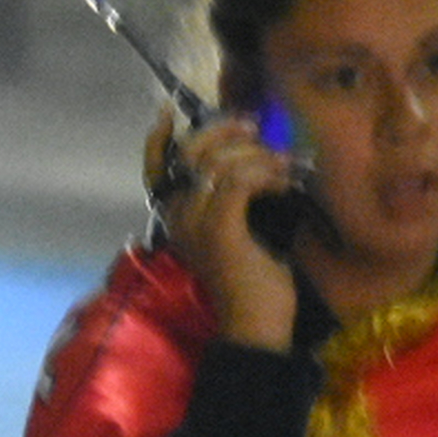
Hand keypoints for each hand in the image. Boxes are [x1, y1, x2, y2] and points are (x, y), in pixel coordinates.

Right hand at [150, 111, 299, 352]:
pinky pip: (238, 182)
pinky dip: (264, 174)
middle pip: (191, 153)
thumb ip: (233, 195)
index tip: (173, 111)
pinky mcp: (220, 230)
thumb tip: (255, 153)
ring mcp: (196, 224)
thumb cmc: (253, 279)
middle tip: (255, 129)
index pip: (154, 167)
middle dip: (225, 132)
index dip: (160, 137)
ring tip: (283, 164)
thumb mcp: (239, 229)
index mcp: (176, 216)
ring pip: (218, 163)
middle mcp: (178, 217)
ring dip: (257, 155)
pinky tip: (283, 183)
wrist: (256, 324)